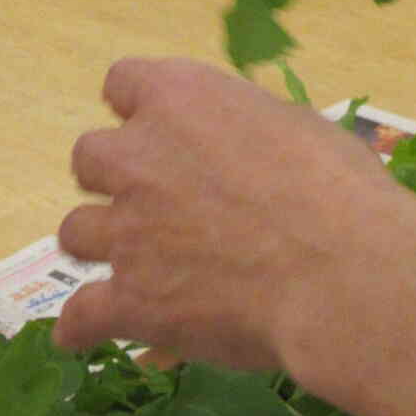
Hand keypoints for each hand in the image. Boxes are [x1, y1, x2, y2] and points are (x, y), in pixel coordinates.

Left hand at [54, 57, 415, 381]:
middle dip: (115, 178)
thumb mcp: (296, 128)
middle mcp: (138, 156)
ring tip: (134, 264)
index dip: (138, 108)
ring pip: (74, 231)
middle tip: (154, 201)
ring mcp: (127, 229)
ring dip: (102, 244)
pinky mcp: (131, 299)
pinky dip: (82, 326)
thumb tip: (243, 147)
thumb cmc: (340, 191)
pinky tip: (86, 333)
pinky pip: (79, 315)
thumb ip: (245, 132)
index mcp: (179, 99)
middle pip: (90, 157)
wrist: (342, 276)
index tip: (159, 131)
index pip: (123, 82)